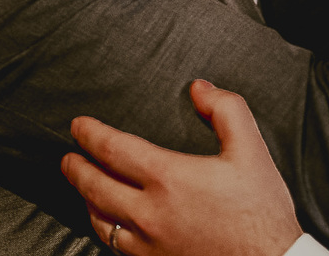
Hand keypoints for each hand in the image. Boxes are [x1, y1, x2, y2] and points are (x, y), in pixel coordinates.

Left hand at [61, 81, 301, 255]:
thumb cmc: (260, 210)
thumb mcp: (250, 148)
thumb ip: (226, 109)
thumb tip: (200, 89)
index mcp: (169, 178)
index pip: (114, 149)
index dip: (91, 134)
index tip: (79, 126)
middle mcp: (150, 212)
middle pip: (94, 187)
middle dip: (75, 168)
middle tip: (68, 157)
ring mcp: (148, 243)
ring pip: (100, 220)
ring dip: (85, 199)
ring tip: (82, 187)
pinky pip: (115, 245)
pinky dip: (104, 228)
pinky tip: (109, 223)